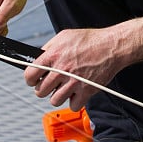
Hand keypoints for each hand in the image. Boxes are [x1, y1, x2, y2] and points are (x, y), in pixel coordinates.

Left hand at [23, 19, 142, 110]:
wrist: (112, 46)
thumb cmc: (91, 40)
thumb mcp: (65, 36)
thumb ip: (49, 48)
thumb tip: (37, 58)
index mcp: (53, 55)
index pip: (30, 75)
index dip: (31, 79)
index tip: (34, 80)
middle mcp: (61, 69)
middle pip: (40, 91)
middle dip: (44, 88)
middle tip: (52, 84)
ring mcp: (73, 82)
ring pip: (54, 101)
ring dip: (58, 96)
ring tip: (65, 88)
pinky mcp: (86, 91)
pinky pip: (72, 105)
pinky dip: (75, 101)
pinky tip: (77, 92)